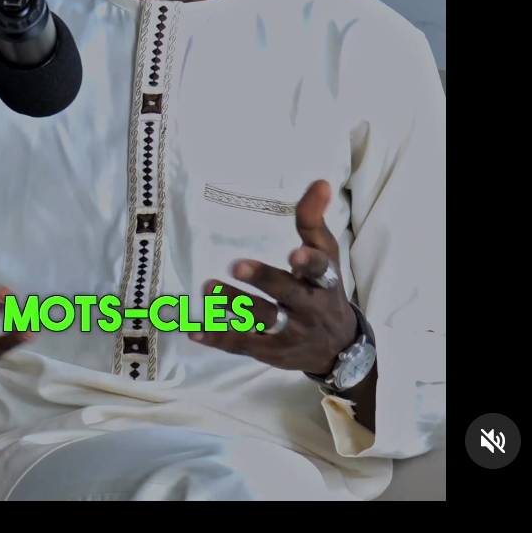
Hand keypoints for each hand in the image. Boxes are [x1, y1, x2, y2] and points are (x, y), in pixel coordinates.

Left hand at [197, 180, 357, 376]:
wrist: (337, 348)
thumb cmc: (324, 290)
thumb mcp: (326, 256)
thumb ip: (314, 221)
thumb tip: (320, 182)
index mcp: (324, 281)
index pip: (321, 269)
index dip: (309, 263)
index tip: (295, 253)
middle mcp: (308, 307)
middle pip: (286, 294)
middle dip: (263, 280)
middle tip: (237, 265)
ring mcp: (289, 332)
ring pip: (262, 318)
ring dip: (234, 304)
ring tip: (207, 287)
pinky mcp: (269, 350)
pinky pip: (242, 344)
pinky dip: (218, 337)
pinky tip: (194, 329)